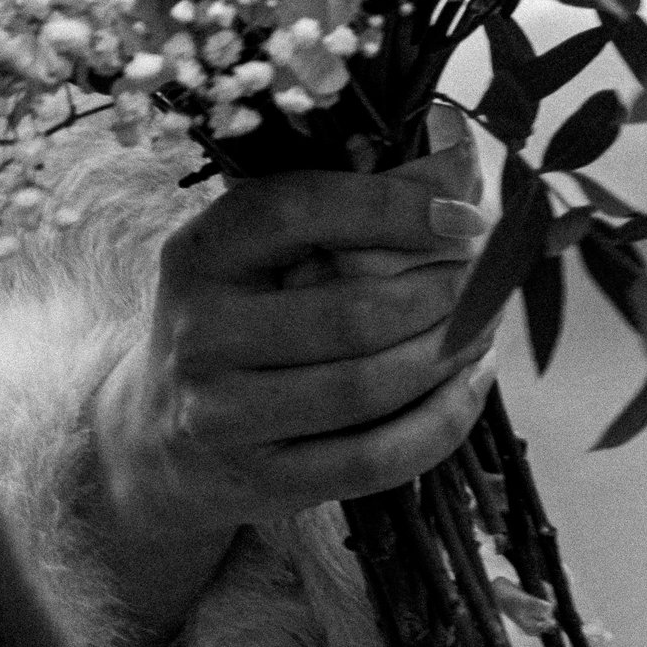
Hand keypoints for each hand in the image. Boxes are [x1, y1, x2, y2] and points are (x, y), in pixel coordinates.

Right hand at [86, 126, 498, 646]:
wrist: (158, 442)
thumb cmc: (237, 322)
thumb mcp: (254, 256)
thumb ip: (337, 212)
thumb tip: (458, 164)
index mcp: (200, 254)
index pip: (296, 209)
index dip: (391, 207)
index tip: (464, 216)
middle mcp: (199, 333)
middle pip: (351, 312)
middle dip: (443, 294)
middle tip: (488, 281)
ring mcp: (223, 416)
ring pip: (366, 387)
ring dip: (448, 356)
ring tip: (486, 328)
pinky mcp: (261, 482)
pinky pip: (373, 458)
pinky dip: (439, 421)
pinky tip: (468, 386)